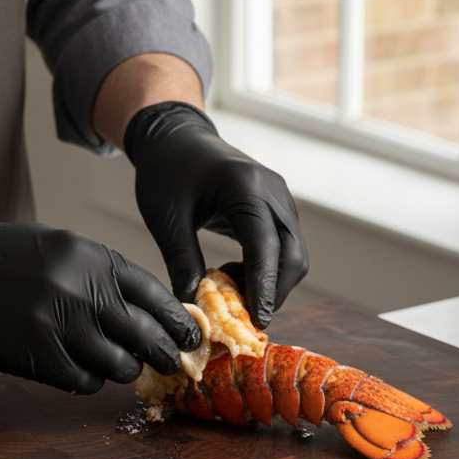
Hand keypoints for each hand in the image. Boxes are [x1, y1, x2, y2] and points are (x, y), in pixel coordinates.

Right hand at [0, 204, 200, 393]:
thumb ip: (103, 276)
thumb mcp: (60, 248)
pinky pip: (84, 382)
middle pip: (147, 336)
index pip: (155, 295)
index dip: (178, 320)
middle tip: (171, 365)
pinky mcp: (39, 356)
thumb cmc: (2, 258)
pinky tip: (79, 370)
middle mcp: (83, 290)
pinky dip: (88, 380)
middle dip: (165, 355)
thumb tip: (148, 314)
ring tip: (115, 365)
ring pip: (119, 366)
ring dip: (123, 371)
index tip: (190, 336)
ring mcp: (61, 325)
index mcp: (93, 258)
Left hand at [124, 102, 308, 329]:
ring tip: (228, 291)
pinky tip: (232, 275)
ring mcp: (280, 202)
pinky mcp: (277, 213)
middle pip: (291, 256)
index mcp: (245, 186)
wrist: (176, 138)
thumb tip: (194, 308)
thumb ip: (181, 261)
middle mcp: (273, 193)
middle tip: (241, 320)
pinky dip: (264, 273)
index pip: (265, 244)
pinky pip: (283, 252)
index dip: (264, 285)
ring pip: (292, 258)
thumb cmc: (167, 171)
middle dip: (273, 293)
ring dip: (269, 285)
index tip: (257, 320)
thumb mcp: (165, 218)